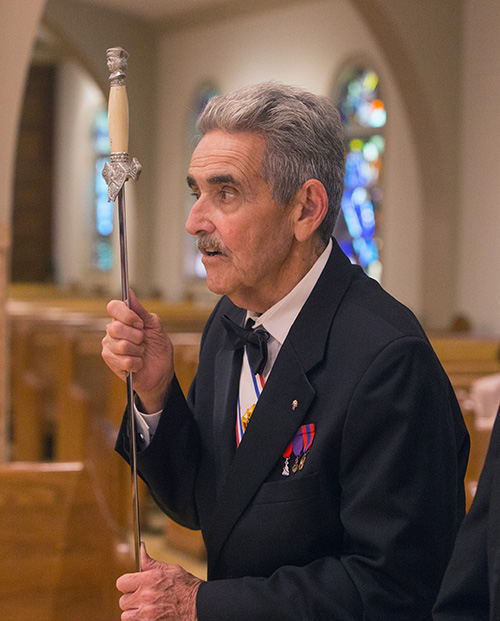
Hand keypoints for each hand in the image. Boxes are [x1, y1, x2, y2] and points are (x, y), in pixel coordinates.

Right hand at [102, 290, 173, 411]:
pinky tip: (139, 364)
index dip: (128, 316)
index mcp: (122, 319)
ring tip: (141, 353)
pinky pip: (125, 360)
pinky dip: (137, 363)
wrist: (161, 372)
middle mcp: (112, 331)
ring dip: (138, 351)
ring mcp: (109, 346)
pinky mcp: (111, 362)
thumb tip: (130, 293)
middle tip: (143, 341)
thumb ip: (141, 311)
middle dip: (136, 336)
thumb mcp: (154, 326)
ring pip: (121, 345)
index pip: (113, 307)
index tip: (140, 324)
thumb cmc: (158, 348)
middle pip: (116, 327)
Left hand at [116, 543, 201, 619]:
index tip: (132, 585)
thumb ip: (151, 563)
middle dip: (131, 599)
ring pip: (126, 616)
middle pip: (123, 601)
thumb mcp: (170, 569)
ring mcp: (147, 614)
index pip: (121, 583)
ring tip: (146, 609)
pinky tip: (151, 616)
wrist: (200, 606)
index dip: (127, 583)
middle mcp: (145, 597)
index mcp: (149, 579)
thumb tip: (141, 549)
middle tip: (143, 598)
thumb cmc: (187, 587)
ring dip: (134, 613)